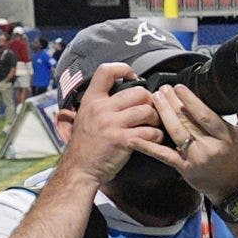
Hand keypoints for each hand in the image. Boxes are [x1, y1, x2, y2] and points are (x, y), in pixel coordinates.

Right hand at [56, 63, 163, 189]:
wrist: (80, 168)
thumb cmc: (85, 144)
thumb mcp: (84, 116)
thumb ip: (98, 103)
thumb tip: (115, 89)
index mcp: (92, 100)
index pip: (105, 71)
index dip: (123, 69)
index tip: (133, 77)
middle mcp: (101, 108)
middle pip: (138, 92)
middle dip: (150, 101)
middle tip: (150, 110)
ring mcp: (112, 124)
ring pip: (148, 110)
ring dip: (156, 119)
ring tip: (154, 125)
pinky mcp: (123, 140)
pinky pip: (150, 132)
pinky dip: (157, 136)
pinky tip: (154, 139)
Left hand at [143, 85, 237, 202]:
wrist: (233, 187)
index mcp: (225, 136)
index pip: (205, 115)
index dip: (190, 100)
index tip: (179, 87)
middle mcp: (210, 146)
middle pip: (187, 121)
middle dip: (172, 102)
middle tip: (162, 89)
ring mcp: (195, 158)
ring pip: (175, 132)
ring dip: (163, 114)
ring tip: (154, 100)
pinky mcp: (183, 167)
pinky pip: (163, 155)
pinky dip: (148, 146)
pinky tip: (134, 137)